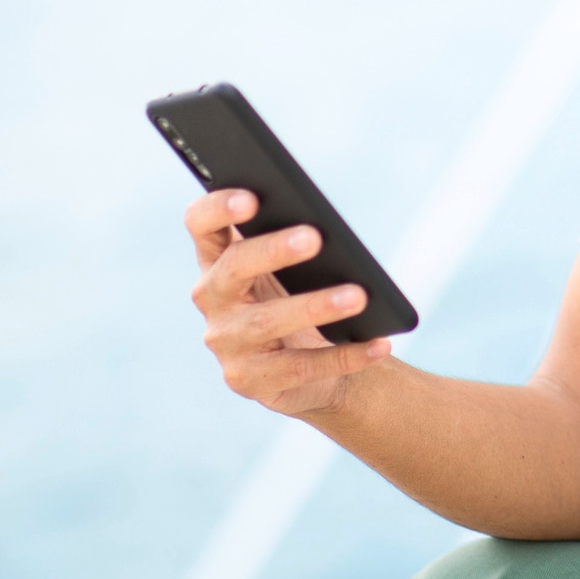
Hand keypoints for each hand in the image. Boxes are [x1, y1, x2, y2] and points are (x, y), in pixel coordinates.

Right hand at [185, 189, 392, 416]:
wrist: (314, 370)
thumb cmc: (301, 299)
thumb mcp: (294, 269)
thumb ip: (295, 241)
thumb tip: (325, 228)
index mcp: (218, 258)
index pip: (201, 224)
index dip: (218, 207)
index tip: (253, 197)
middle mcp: (212, 298)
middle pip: (234, 268)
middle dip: (273, 250)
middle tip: (315, 238)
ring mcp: (226, 342)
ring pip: (268, 322)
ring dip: (316, 307)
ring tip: (358, 296)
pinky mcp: (248, 380)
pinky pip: (300, 367)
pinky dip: (345, 355)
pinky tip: (378, 343)